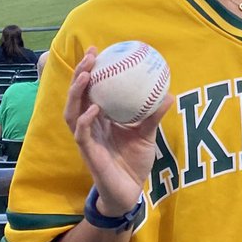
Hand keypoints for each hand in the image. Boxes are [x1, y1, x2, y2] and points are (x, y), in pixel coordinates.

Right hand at [64, 47, 173, 216]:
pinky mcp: (88, 154)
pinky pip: (82, 135)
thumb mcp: (147, 133)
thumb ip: (154, 115)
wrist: (129, 191)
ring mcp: (86, 139)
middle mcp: (89, 126)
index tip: (96, 49)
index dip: (89, 70)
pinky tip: (94, 109)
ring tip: (86, 75)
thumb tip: (169, 93)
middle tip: (90, 55)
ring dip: (76, 93)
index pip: (90, 89)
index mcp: (100, 118)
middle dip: (79, 74)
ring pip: (72, 113)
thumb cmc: (134, 160)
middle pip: (76, 96)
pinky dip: (86, 121)